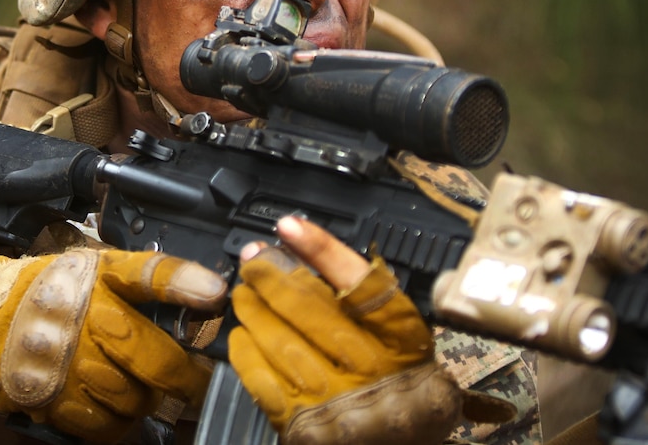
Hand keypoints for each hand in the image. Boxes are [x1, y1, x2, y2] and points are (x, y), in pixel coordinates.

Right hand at [0, 248, 226, 441]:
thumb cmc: (55, 289)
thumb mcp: (99, 265)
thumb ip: (147, 278)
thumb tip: (207, 293)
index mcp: (103, 277)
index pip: (150, 274)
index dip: (186, 282)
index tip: (216, 293)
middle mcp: (88, 319)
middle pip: (156, 357)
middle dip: (188, 376)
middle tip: (202, 381)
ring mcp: (70, 363)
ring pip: (136, 398)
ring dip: (148, 398)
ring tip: (143, 387)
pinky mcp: (52, 399)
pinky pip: (104, 424)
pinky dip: (118, 422)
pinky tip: (114, 404)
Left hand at [230, 217, 514, 444]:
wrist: (403, 438)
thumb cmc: (399, 372)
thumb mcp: (397, 327)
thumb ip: (358, 291)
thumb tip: (300, 244)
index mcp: (401, 335)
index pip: (359, 280)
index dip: (321, 248)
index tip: (290, 225)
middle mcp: (371, 367)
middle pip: (309, 307)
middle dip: (271, 275)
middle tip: (253, 259)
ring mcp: (336, 399)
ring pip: (279, 340)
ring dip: (253, 309)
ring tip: (244, 292)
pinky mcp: (306, 425)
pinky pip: (263, 379)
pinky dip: (246, 350)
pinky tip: (244, 333)